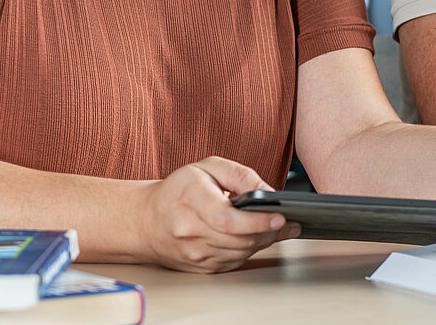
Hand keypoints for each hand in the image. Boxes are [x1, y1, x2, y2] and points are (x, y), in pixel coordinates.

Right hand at [133, 157, 300, 272]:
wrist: (145, 220)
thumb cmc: (178, 190)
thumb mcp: (207, 168)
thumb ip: (241, 175)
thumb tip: (269, 191)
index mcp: (191, 203)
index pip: (228, 220)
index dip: (257, 221)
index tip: (280, 217)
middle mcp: (190, 233)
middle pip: (239, 239)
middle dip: (270, 231)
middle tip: (289, 222)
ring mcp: (195, 254)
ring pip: (241, 252)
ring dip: (263, 241)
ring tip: (279, 227)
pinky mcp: (201, 267)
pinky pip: (235, 261)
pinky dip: (250, 249)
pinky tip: (258, 236)